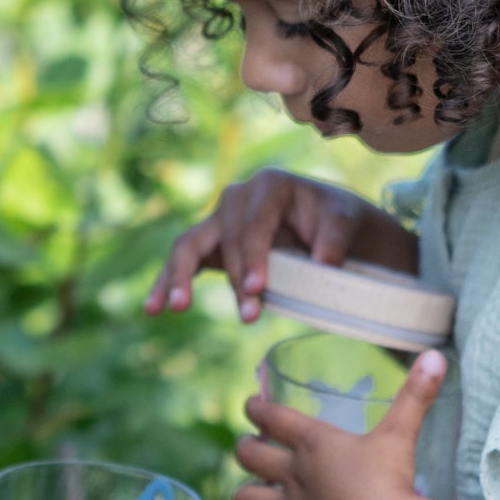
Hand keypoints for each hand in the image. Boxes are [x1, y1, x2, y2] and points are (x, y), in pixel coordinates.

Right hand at [146, 168, 367, 323]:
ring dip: (179, 276)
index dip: (253, 255)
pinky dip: (166, 282)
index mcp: (269, 185)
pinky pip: (182, 260)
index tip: (258, 287)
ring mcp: (219, 220)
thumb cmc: (336, 219)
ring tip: (176, 306)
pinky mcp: (211, 243)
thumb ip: (335, 238)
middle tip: (250, 315)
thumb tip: (324, 263)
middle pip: (225, 238)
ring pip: (188, 245)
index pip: (254, 223)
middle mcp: (237, 197)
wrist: (328, 224)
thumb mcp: (345, 221)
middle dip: (235, 278)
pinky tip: (153, 307)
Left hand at [234, 350, 446, 499]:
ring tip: (252, 496)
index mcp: (313, 445)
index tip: (251, 405)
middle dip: (246, 450)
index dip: (257, 408)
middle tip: (250, 448)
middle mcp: (295, 477)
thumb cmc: (391, 480)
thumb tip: (436, 355)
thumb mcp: (401, 433)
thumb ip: (416, 395)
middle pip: (250, 457)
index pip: (273, 417)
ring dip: (248, 498)